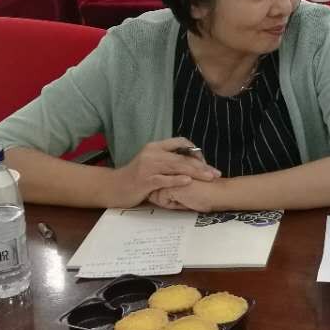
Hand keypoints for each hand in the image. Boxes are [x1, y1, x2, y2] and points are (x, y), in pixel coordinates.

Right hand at [104, 137, 218, 208]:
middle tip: (215, 173)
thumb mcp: (151, 162)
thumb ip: (167, 159)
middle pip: (182, 157)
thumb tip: (188, 160)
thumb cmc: (135, 177)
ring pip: (176, 167)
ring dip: (195, 172)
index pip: (180, 142)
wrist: (114, 187)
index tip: (205, 162)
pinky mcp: (145, 181)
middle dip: (201, 165)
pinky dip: (177, 180)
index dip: (195, 151)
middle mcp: (152, 153)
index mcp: (155, 147)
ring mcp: (148, 167)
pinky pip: (164, 180)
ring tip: (209, 177)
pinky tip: (188, 181)